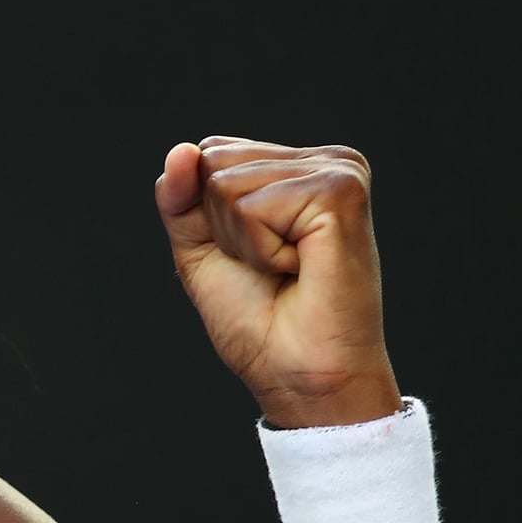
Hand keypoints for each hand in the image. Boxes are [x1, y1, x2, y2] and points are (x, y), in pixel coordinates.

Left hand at [155, 136, 401, 427]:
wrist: (298, 373)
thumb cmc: (259, 319)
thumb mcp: (200, 247)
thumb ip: (180, 196)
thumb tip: (180, 149)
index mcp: (297, 166)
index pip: (208, 154)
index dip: (205, 214)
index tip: (250, 254)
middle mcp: (324, 160)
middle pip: (213, 161)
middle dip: (221, 226)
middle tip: (270, 266)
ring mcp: (338, 171)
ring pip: (226, 184)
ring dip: (243, 241)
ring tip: (288, 269)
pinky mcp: (341, 192)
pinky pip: (251, 207)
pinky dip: (260, 250)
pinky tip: (300, 268)